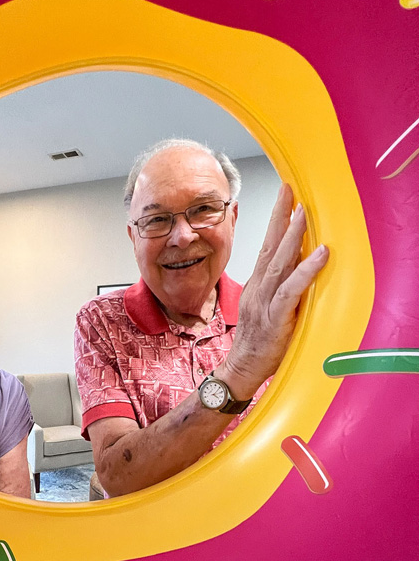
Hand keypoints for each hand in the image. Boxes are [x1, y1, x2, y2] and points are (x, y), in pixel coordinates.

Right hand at [222, 184, 328, 396]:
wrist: (240, 369)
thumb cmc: (257, 343)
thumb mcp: (266, 310)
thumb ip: (278, 290)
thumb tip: (297, 271)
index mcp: (257, 286)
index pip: (267, 247)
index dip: (276, 222)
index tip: (285, 198)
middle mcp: (259, 289)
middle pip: (270, 247)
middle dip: (280, 216)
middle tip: (290, 192)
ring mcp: (265, 302)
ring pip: (279, 263)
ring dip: (292, 236)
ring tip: (303, 213)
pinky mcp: (275, 318)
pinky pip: (291, 290)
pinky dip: (306, 270)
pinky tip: (319, 255)